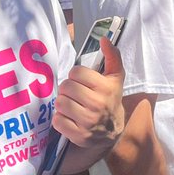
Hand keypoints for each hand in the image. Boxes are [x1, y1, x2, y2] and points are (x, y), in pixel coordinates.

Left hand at [53, 38, 124, 152]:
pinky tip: (70, 118)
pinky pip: (57, 121)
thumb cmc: (111, 98)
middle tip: (75, 94)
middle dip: (68, 89)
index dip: (76, 75)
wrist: (113, 131)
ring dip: (63, 103)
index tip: (82, 81)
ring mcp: (88, 122)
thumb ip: (112, 56)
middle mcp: (97, 104)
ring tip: (72, 105)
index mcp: (106, 87)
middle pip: (66, 87)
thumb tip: (104, 39)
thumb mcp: (116, 77)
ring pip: (60, 103)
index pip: (76, 72)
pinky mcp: (79, 136)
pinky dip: (60, 118)